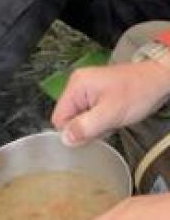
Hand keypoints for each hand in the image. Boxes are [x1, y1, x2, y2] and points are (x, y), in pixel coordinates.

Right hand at [51, 60, 169, 145]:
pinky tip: (114, 116)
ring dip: (96, 124)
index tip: (93, 133)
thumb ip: (86, 127)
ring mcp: (86, 87)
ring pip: (80, 117)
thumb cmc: (139, 92)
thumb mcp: (112, 113)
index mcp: (76, 86)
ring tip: (113, 119)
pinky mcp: (95, 92)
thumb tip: (65, 140)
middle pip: (69, 118)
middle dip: (87, 127)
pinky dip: (101, 119)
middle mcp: (77, 84)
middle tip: (108, 124)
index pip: (59, 118)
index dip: (74, 130)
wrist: (159, 79)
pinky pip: (89, 112)